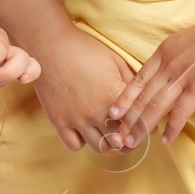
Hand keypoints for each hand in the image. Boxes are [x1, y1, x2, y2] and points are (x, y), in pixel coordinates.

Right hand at [32, 26, 132, 152]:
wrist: (50, 46)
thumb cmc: (84, 49)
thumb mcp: (115, 59)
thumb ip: (131, 80)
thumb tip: (143, 94)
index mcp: (114, 96)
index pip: (137, 122)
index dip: (145, 125)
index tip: (144, 124)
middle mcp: (97, 112)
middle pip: (121, 141)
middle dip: (128, 139)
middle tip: (128, 133)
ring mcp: (77, 119)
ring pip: (99, 147)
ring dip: (106, 142)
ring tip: (106, 133)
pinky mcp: (59, 122)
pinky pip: (75, 145)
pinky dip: (82, 141)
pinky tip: (84, 130)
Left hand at [108, 6, 194, 147]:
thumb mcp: (185, 42)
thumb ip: (173, 58)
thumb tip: (168, 73)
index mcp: (163, 52)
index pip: (137, 79)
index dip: (125, 98)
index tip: (114, 112)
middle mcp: (167, 66)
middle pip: (142, 97)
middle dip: (128, 119)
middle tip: (117, 136)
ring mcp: (181, 77)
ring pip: (154, 106)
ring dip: (142, 127)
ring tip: (133, 142)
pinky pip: (179, 113)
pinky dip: (171, 128)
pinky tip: (165, 140)